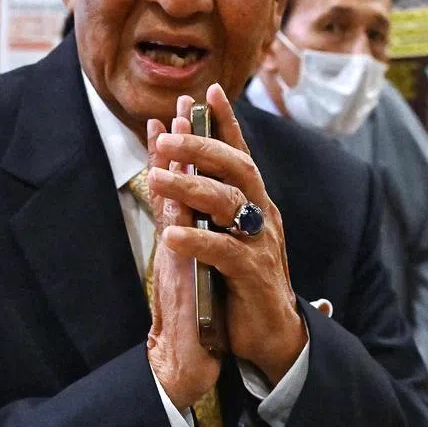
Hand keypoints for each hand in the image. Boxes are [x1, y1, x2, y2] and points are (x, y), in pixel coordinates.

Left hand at [148, 85, 306, 392]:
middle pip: (238, 168)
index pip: (241, 154)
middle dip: (202, 148)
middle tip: (166, 137)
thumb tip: (181, 168)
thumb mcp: (225, 235)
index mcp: (255, 203)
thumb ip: (208, 203)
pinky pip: (226, 251)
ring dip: (192, 186)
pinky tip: (174, 236)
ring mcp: (261, 244)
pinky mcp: (255, 275)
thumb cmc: (242, 282)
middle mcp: (262, 216)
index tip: (209, 91)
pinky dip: (199, 240)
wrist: (271, 335)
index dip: (227, 122)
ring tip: (156, 176)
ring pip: (231, 203)